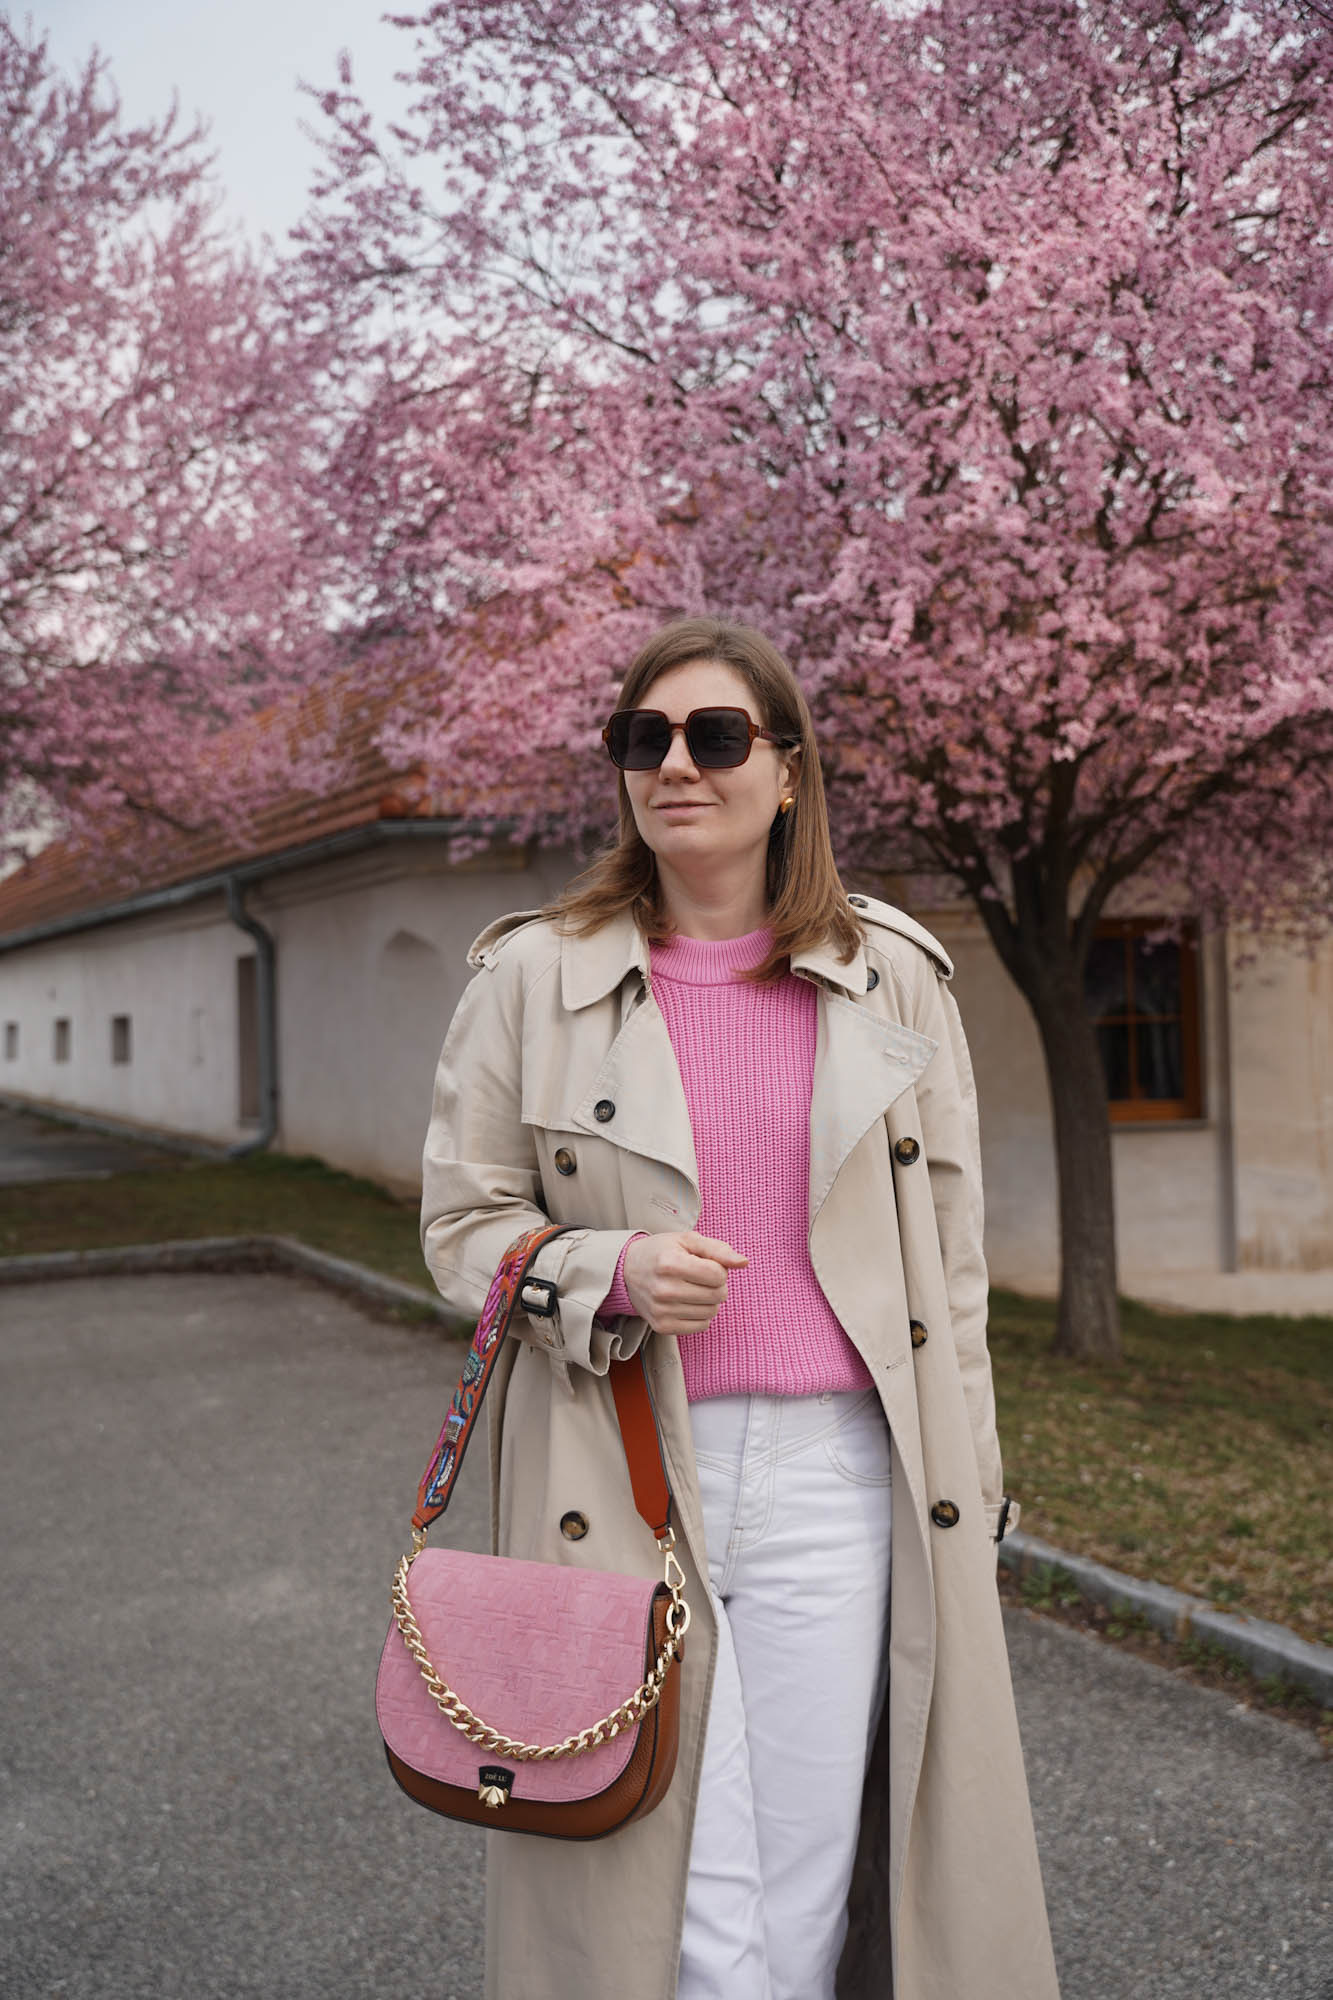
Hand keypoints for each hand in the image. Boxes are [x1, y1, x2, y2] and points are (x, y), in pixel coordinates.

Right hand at [621, 1231, 748, 1337]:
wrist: (628, 1271)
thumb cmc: (662, 1252)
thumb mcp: (687, 1241)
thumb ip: (718, 1250)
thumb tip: (744, 1262)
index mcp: (670, 1263)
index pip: (718, 1275)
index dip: (718, 1269)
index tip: (705, 1264)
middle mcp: (664, 1289)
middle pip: (717, 1295)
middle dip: (717, 1285)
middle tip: (700, 1277)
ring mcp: (661, 1311)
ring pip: (711, 1312)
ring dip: (709, 1301)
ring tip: (692, 1289)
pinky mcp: (661, 1326)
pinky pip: (701, 1326)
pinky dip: (701, 1315)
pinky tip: (687, 1303)